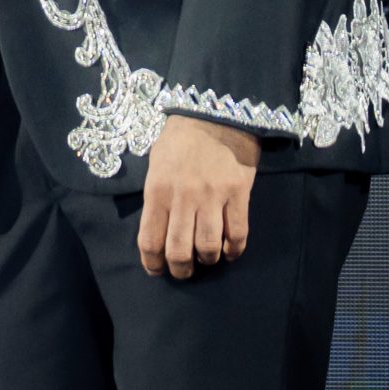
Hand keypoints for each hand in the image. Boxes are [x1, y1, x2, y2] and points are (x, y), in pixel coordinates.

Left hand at [139, 115, 259, 278]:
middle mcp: (183, 198)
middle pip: (179, 250)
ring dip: (208, 261)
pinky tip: (230, 251)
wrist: (215, 116)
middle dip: (180, 270)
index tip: (156, 270)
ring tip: (207, 260)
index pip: (150, 238)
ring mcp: (212, 198)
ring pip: (209, 247)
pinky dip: (234, 249)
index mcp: (157, 190)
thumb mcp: (156, 163)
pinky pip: (237, 234)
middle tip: (183, 272)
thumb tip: (158, 226)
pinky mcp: (238, 195)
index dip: (152, 262)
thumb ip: (157, 195)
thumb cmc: (180, 139)